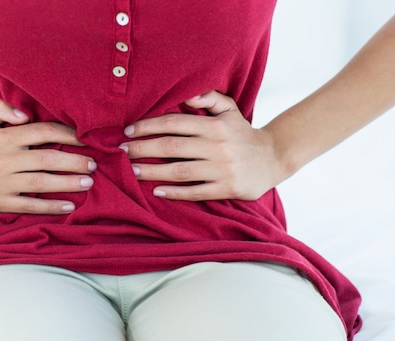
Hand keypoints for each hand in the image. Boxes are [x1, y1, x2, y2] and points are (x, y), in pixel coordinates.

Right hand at [0, 100, 95, 213]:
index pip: (43, 132)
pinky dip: (50, 206)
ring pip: (41, 182)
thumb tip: (25, 114)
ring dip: (68, 183)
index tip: (87, 139)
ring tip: (88, 182)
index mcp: (4, 137)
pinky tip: (69, 206)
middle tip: (94, 164)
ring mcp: (2, 182)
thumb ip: (3, 108)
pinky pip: (29, 205)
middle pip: (46, 159)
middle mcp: (4, 159)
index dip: (68, 135)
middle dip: (74, 161)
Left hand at [121, 90, 282, 200]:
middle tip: (120, 152)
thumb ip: (210, 98)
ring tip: (132, 171)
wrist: (274, 157)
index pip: (174, 123)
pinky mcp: (227, 188)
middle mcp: (217, 146)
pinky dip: (175, 192)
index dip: (148, 127)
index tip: (128, 132)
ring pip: (179, 171)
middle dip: (142, 149)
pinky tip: (156, 191)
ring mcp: (222, 168)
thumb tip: (188, 94)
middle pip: (171, 147)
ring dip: (152, 171)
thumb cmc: (242, 133)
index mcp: (214, 125)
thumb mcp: (230, 110)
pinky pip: (196, 191)